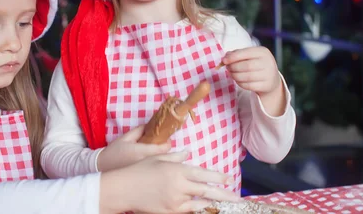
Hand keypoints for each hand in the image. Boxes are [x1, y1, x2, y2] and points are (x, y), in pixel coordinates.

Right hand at [97, 125, 170, 171]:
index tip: (165, 140)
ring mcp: (145, 173)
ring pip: (160, 167)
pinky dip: (155, 170)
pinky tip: (150, 167)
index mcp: (142, 151)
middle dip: (166, 153)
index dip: (167, 144)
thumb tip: (151, 126)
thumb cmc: (114, 152)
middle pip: (165, 159)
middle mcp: (146, 164)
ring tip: (155, 158)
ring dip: (162, 162)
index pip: (163, 149)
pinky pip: (154, 174)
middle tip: (161, 149)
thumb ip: (139, 130)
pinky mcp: (142, 180)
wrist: (102, 167)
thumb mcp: (126, 138)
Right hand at [100, 151, 239, 213]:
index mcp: (177, 170)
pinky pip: (188, 211)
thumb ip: (175, 156)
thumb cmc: (139, 170)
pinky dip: (198, 208)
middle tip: (238, 197)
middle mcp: (179, 186)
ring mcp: (175, 201)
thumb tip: (188, 153)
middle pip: (207, 190)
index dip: (218, 177)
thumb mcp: (157, 158)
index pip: (203, 174)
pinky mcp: (169, 212)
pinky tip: (205, 207)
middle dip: (224, 194)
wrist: (124, 189)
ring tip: (225, 202)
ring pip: (199, 202)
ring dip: (213, 202)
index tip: (229, 179)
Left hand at [222, 46, 280, 95]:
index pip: (246, 53)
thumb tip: (225, 57)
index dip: (233, 57)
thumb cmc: (257, 64)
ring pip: (247, 77)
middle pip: (246, 66)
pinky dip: (240, 83)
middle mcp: (268, 62)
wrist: (272, 79)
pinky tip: (238, 80)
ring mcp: (268, 75)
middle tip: (228, 68)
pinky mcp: (266, 86)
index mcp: (263, 52)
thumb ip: (237, 54)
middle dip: (233, 67)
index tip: (224, 61)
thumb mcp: (250, 56)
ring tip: (232, 73)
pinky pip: (249, 86)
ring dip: (235, 76)